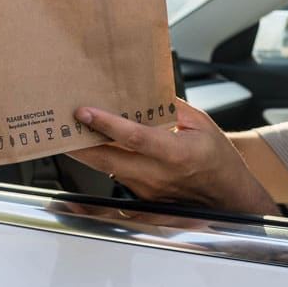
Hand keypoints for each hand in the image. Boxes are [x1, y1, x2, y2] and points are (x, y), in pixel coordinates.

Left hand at [66, 100, 278, 215]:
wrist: (228, 196)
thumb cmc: (217, 159)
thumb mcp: (200, 123)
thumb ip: (171, 106)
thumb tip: (144, 89)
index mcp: (176, 154)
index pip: (134, 138)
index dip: (107, 125)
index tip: (85, 112)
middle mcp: (158, 175)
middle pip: (107, 160)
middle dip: (79, 144)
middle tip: (59, 126)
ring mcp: (147, 189)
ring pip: (108, 170)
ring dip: (86, 153)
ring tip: (68, 132)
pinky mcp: (142, 197)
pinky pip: (116, 176)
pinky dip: (102, 161)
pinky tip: (92, 148)